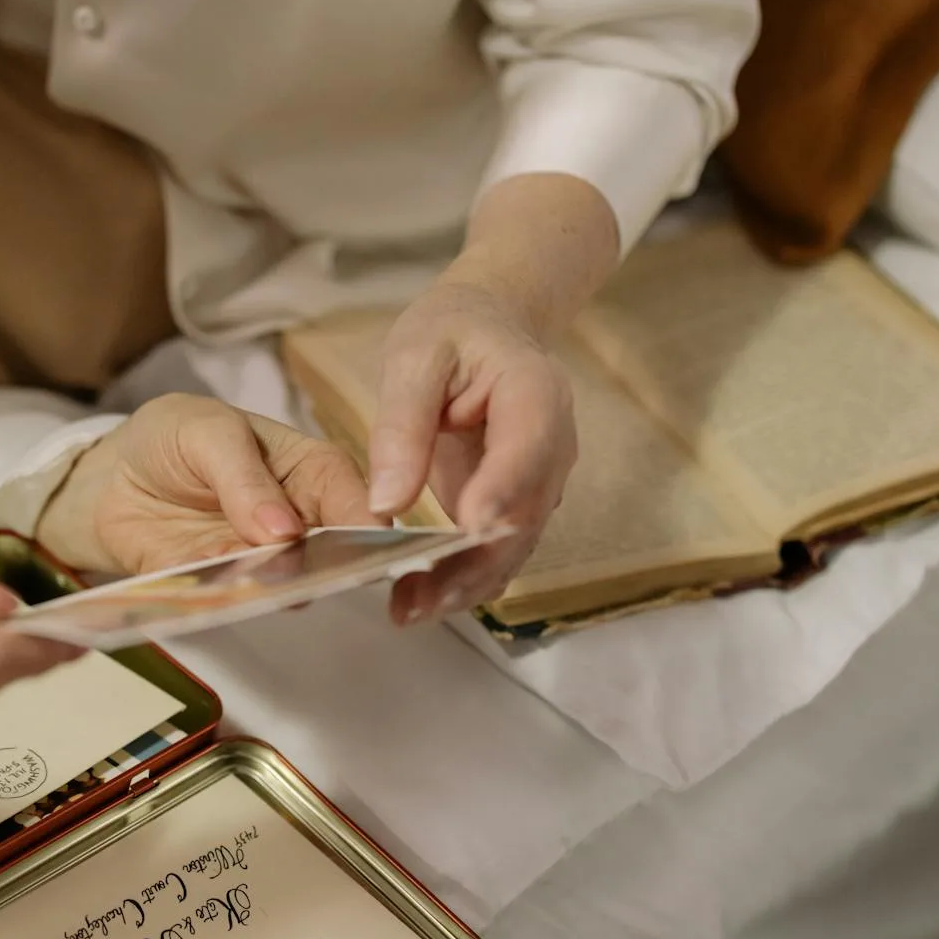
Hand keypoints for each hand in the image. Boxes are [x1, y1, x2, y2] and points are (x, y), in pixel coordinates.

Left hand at [35, 393, 379, 575]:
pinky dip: (220, 602)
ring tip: (259, 586)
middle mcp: (296, 525)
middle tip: (312, 573)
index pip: (352, 499)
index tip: (371, 547)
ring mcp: (258, 562)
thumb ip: (244, 477)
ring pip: (281, 587)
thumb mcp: (209, 433)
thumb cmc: (176, 436)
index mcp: (310, 472)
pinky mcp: (216, 590)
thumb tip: (284, 531)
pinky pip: (225, 603)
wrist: (113, 475)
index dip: (366, 525)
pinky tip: (212, 595)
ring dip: (272, 590)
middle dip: (327, 568)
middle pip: (330, 555)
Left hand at [370, 268, 576, 622]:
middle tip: (420, 595)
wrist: (486, 329)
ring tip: (410, 610)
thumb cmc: (452, 334)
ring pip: (513, 548)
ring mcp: (538, 483)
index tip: (468, 527)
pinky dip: (462, 581)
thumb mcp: (413, 359)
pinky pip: (497, 552)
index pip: (529, 446)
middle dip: (474, 562)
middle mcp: (550, 447)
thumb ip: (402, 426)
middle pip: (523, 515)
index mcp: (535, 393)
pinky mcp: (515, 507)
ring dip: (465, 585)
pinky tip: (419, 602)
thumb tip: (387, 502)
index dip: (502, 489)